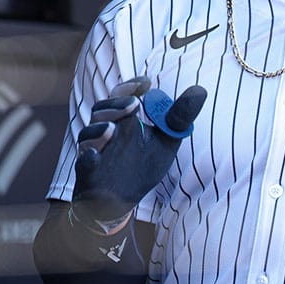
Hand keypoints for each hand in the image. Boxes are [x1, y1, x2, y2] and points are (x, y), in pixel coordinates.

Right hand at [70, 78, 206, 229]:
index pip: (122, 95)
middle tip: (133, 105)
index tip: (146, 82)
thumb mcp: (166, 140)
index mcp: (123, 120)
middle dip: (116, 105)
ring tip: (112, 128)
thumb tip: (200, 90)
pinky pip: (84, 164)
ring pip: (89, 134)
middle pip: (102, 109)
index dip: (131, 86)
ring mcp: (94, 151)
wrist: (121, 201)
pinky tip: (94, 156)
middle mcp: (105, 131)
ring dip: (99, 129)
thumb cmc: (143, 166)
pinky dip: (88, 158)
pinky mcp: (88, 173)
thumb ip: (179, 116)